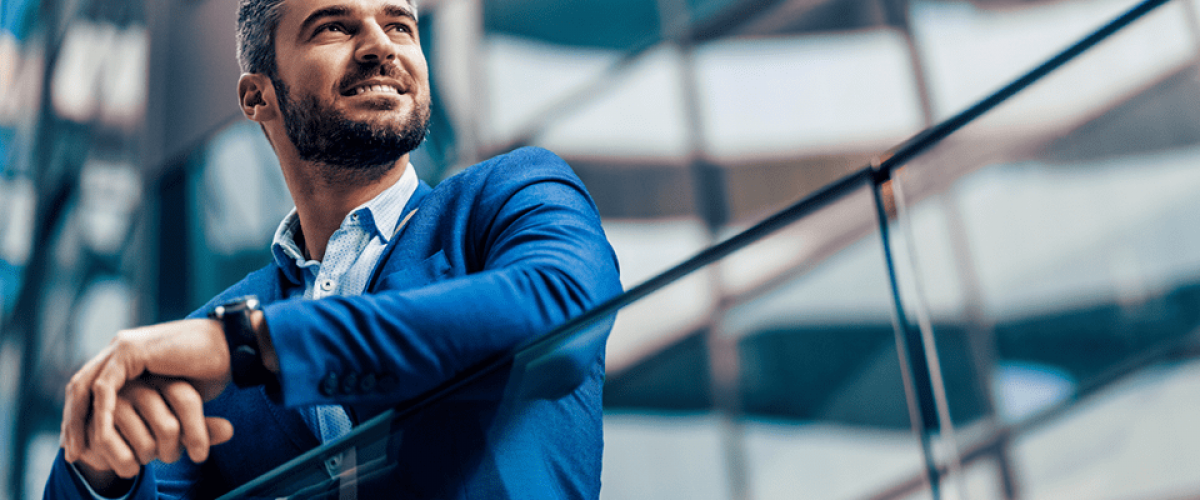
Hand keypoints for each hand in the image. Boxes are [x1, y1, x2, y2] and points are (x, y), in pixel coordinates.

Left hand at [62, 319, 231, 464]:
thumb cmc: (213, 368)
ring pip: (85, 386)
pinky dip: (99, 414)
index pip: (91, 385)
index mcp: (128, 353)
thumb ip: (156, 401)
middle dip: (72, 420)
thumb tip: (153, 428)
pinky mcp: (131, 350)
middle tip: (70, 452)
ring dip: (78, 420)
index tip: (80, 444)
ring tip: (78, 450)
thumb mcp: (175, 391)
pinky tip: (99, 436)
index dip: (82, 415)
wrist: (233, 346)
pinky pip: (104, 387)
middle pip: (81, 386)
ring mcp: (123, 346)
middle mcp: (121, 347)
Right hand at [70, 377, 233, 492]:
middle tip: (168, 457)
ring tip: (146, 458)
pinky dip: (127, 465)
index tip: (199, 456)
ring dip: (149, 460)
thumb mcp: (182, 428)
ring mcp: (114, 399)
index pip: (188, 402)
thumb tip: (230, 430)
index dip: (197, 434)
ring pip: (145, 442)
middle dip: (172, 452)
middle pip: (169, 427)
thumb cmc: (154, 428)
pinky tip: (130, 468)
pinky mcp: (93, 418)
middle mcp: (141, 384)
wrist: (113, 434)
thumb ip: (202, 429)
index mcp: (166, 380)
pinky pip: (115, 448)